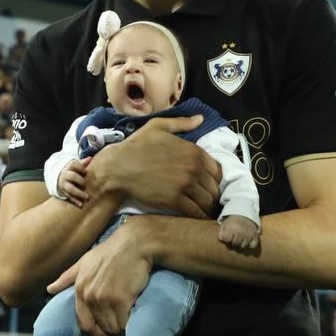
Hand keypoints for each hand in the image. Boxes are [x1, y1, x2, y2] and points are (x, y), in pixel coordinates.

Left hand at [47, 217, 151, 335]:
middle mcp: (89, 296)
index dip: (95, 331)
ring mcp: (105, 298)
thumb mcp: (84, 262)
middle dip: (109, 332)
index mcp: (80, 289)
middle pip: (100, 327)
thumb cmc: (110, 252)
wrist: (133, 243)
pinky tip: (133, 318)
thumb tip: (49, 289)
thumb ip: (67, 277)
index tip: (105, 332)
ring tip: (127, 322)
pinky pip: (124, 323)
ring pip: (112, 327)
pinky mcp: (121, 299)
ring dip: (120, 329)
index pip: (84, 323)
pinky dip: (129, 325)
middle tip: (119, 328)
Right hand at [58, 158, 90, 206]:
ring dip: (78, 193)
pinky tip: (81, 205)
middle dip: (80, 180)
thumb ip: (83, 163)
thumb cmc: (72, 171)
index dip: (80, 168)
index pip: (73, 165)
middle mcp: (65, 175)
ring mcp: (64, 185)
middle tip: (86, 184)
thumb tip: (90, 158)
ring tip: (87, 197)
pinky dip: (75, 201)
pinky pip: (69, 197)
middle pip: (72, 176)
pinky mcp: (64, 192)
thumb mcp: (75, 166)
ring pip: (70, 189)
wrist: (60, 178)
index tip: (85, 171)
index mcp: (69, 167)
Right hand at [90, 116, 220, 217]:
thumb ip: (182, 123)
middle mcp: (193, 167)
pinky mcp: (174, 200)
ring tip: (202, 210)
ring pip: (207, 201)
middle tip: (206, 200)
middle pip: (214, 187)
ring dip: (207, 207)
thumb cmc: (136, 146)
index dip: (213, 179)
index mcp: (193, 150)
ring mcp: (185, 184)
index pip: (217, 170)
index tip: (207, 184)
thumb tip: (200, 118)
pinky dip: (198, 216)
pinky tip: (195, 216)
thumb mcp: (158, 127)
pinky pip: (195, 211)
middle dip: (212, 194)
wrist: (118, 167)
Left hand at [218, 215, 259, 250]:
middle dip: (233, 242)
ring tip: (241, 238)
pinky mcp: (256, 236)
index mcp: (231, 228)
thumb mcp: (224, 225)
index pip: (226, 241)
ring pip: (243, 246)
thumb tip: (223, 241)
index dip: (226, 239)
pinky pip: (252, 246)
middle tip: (235, 236)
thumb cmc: (232, 222)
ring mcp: (249, 234)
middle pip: (235, 245)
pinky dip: (250, 245)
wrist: (245, 215)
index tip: (228, 235)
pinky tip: (248, 240)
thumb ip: (221, 234)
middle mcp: (240, 232)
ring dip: (241, 244)